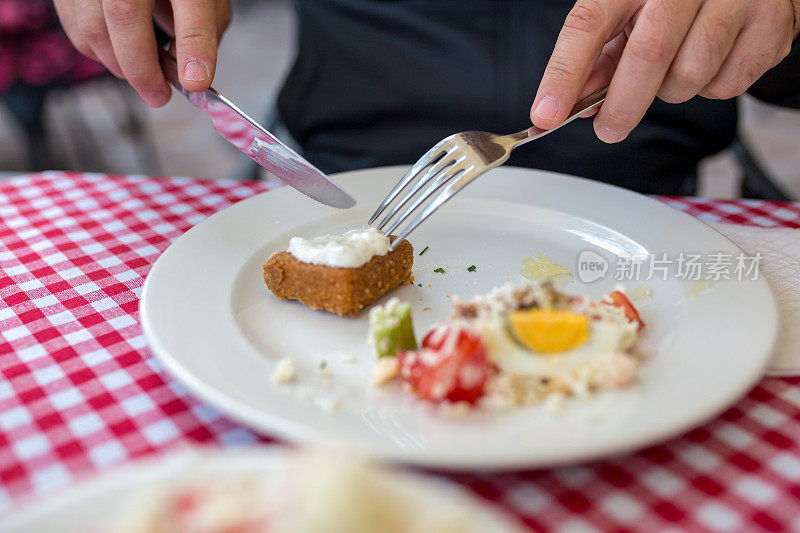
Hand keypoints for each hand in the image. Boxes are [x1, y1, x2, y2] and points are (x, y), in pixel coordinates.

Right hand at [53, 0, 231, 106]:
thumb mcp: (204, 3)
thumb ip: (200, 33)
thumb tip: (186, 73)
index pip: (191, 6)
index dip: (193, 48)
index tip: (194, 83)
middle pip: (125, 13)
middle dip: (142, 68)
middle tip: (158, 95)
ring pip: (93, 25)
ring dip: (117, 64)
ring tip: (140, 75)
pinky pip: (75, 25)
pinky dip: (95, 51)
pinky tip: (116, 54)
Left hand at [531, 0, 799, 142]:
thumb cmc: (678, 2)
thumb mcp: (629, 16)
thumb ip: (600, 58)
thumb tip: (572, 102)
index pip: (589, 24)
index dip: (564, 74)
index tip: (546, 114)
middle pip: (647, 54)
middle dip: (622, 105)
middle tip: (609, 130)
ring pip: (690, 74)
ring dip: (671, 92)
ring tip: (674, 71)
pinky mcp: (769, 25)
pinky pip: (726, 84)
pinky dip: (710, 89)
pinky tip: (710, 64)